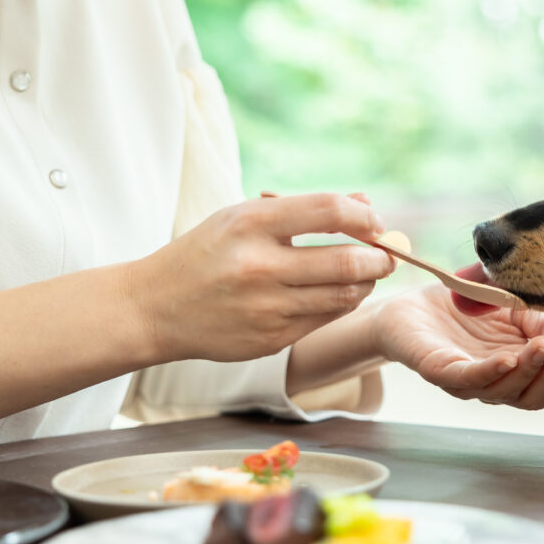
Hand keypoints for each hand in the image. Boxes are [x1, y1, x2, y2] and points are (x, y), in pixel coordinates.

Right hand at [132, 192, 395, 362]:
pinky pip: (324, 320)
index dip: (364, 216)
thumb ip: (304, 210)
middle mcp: (259, 266)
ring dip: (365, 284)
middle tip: (389, 254)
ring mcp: (265, 308)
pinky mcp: (270, 340)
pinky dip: (340, 305)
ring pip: (343, 296)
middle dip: (380, 258)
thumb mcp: (243, 218)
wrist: (155, 308)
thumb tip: (365, 204)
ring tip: (367, 273)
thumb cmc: (206, 254)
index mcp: (250, 224)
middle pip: (346, 261)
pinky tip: (337, 294)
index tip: (375, 221)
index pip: (328, 211)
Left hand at [373, 284, 543, 409]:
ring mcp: (466, 381)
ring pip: (503, 391)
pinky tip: (507, 358)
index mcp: (517, 371)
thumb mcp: (516, 309)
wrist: (408, 305)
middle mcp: (495, 384)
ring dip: (529, 371)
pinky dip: (490, 371)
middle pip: (532, 397)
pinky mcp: (438, 371)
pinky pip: (466, 378)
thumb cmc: (463, 311)